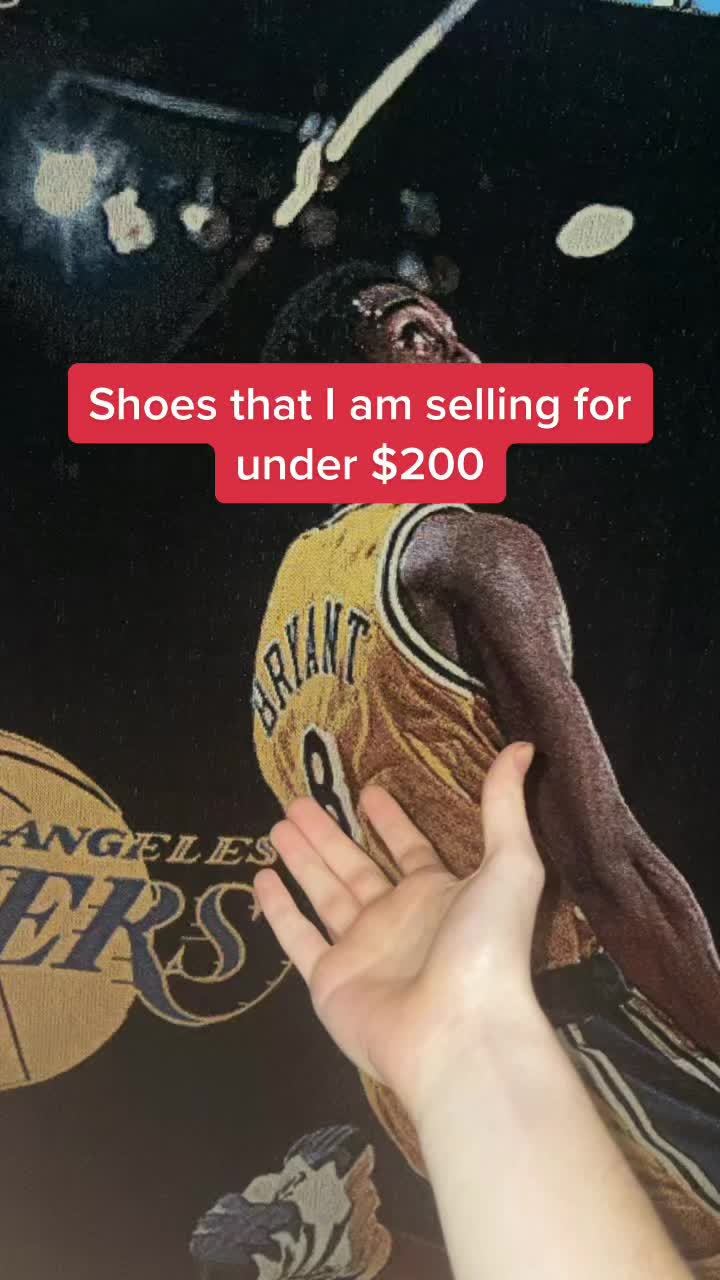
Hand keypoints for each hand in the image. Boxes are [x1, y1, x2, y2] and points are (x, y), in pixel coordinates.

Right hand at [255, 742, 543, 1115]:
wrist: (459, 1031)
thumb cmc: (487, 947)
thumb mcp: (508, 865)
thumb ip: (503, 807)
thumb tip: (521, 747)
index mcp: (438, 894)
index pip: (409, 849)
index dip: (391, 820)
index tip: (369, 791)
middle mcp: (397, 920)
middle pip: (355, 866)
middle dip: (329, 833)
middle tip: (298, 800)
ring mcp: (361, 952)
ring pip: (323, 894)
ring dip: (302, 859)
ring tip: (277, 824)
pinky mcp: (329, 981)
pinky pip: (298, 939)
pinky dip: (279, 911)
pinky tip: (262, 878)